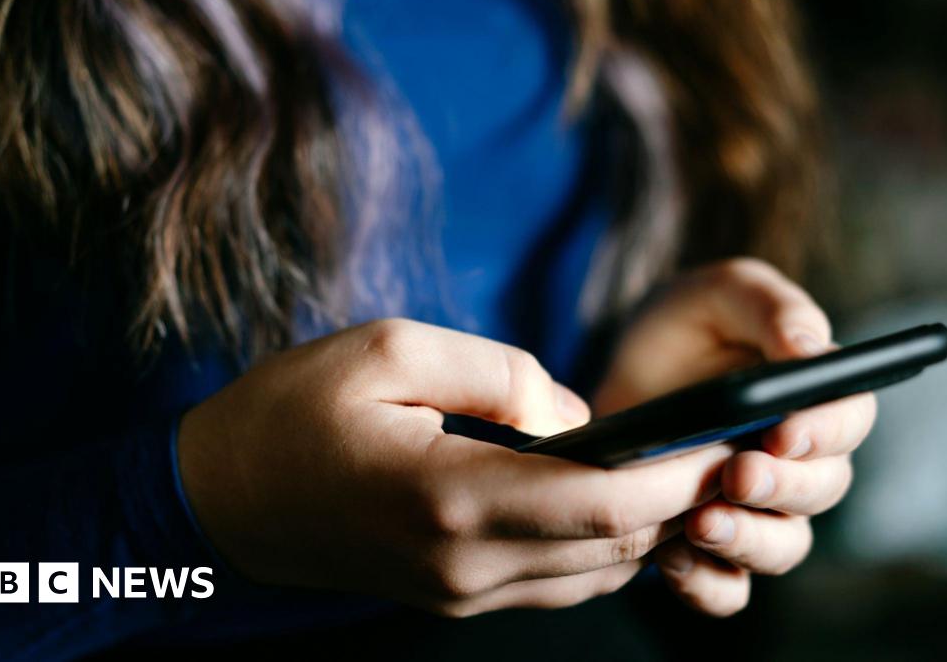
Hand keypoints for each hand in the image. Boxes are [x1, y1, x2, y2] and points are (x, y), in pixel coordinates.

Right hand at [178, 318, 737, 616]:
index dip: (678, 474)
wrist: (220, 499)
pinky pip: (557, 580)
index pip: (603, 503)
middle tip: (724, 442)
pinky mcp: (455, 596)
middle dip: (681, 498)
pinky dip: (603, 544)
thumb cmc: (292, 413)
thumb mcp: (389, 350)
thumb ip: (499, 374)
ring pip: (595, 572)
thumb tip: (578, 415)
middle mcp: (465, 565)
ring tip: (681, 466)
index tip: (727, 435)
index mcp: (450, 497)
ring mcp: (460, 592)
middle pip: (614, 544)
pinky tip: (615, 498)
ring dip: (647, 524)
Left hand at [593, 258, 876, 615]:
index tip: (784, 432)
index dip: (825, 432)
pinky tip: (673, 560)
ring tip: (701, 523)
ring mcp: (757, 510)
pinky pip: (728, 588)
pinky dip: (708, 583)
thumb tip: (811, 348)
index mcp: (816, 396)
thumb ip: (769, 307)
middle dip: (782, 487)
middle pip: (822, 489)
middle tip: (736, 474)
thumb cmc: (686, 324)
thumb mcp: (720, 293)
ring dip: (750, 542)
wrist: (620, 372)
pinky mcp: (710, 546)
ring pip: (783, 546)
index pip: (850, 419)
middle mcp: (799, 461)